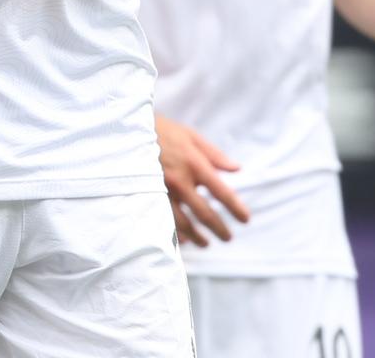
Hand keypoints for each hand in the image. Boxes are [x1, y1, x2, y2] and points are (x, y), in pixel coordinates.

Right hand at [156, 114, 249, 246]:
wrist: (128, 131)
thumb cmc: (163, 131)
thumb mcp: (191, 136)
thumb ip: (214, 154)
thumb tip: (236, 169)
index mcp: (194, 164)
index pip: (221, 192)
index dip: (235, 208)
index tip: (245, 219)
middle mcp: (180, 181)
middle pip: (204, 213)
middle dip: (218, 228)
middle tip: (227, 238)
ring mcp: (163, 191)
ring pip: (183, 223)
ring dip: (197, 236)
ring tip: (205, 243)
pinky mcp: (148, 196)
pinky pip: (163, 221)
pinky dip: (173, 233)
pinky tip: (182, 240)